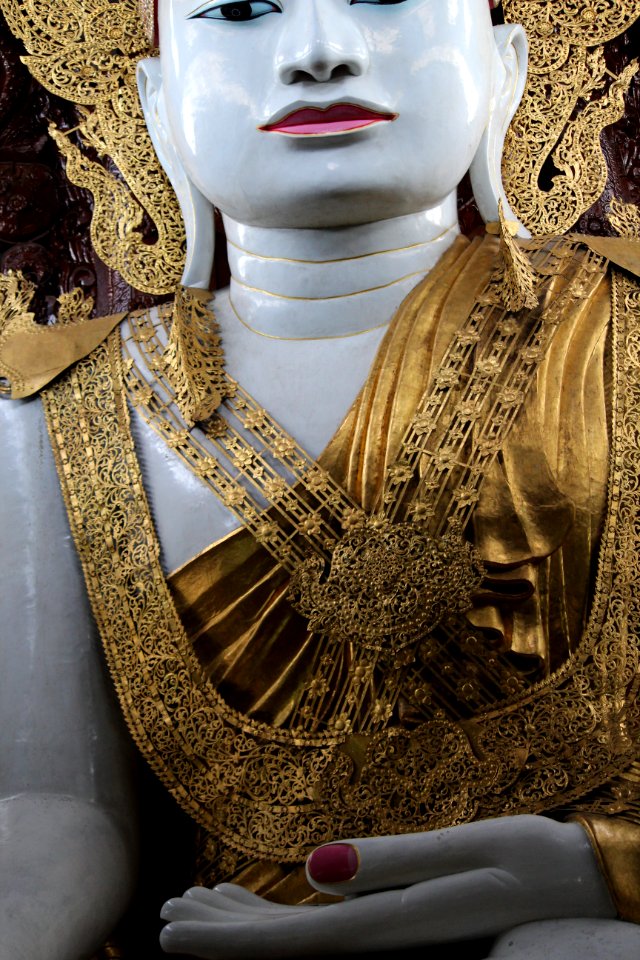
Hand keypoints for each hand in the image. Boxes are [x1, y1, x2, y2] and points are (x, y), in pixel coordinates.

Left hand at [160, 815, 614, 958]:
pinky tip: (270, 898)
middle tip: (167, 913)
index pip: (289, 944)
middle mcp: (381, 939)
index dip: (225, 942)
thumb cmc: (534, 861)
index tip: (170, 932)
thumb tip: (311, 868)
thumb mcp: (468, 851)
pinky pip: (329, 926)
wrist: (581, 884)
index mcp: (389, 926)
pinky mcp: (402, 920)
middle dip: (221, 933)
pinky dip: (286, 913)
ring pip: (300, 938)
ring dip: (246, 923)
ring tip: (199, 903)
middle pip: (282, 947)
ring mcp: (390, 934)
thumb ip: (390, 863)